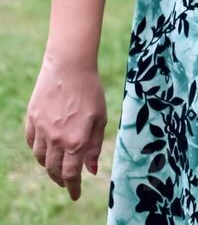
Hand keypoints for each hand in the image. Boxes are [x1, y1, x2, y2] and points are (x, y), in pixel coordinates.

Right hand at [24, 51, 106, 201]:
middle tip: (67, 182)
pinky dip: (38, 150)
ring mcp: (41, 130)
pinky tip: (45, 149)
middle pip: (54, 170)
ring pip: (40, 159)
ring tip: (56, 166)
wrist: (69, 67)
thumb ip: (95, 145)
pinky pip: (31, 143)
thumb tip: (92, 170)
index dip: (73, 188)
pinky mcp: (31, 120)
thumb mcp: (100, 118)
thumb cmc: (91, 90)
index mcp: (76, 141)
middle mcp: (56, 140)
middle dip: (61, 179)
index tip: (76, 195)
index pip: (71, 174)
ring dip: (48, 166)